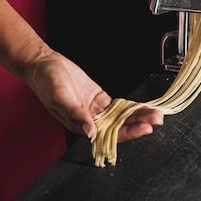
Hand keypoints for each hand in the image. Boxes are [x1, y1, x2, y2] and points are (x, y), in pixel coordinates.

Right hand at [24, 50, 163, 141]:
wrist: (44, 65)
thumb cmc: (46, 82)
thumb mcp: (60, 96)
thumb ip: (76, 114)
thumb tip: (91, 131)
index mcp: (80, 125)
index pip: (109, 134)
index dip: (128, 133)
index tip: (144, 129)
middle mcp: (91, 120)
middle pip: (120, 126)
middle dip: (139, 124)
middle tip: (157, 120)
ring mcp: (96, 109)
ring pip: (122, 116)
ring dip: (138, 116)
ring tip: (156, 114)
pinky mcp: (99, 99)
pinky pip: (118, 106)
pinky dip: (131, 106)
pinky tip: (143, 107)